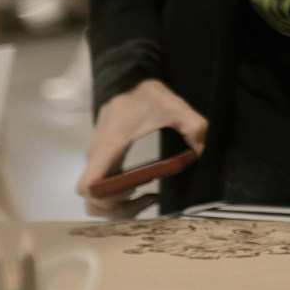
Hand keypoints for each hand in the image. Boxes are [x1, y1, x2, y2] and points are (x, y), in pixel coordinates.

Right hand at [76, 78, 206, 218]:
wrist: (126, 79)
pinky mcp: (104, 160)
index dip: (108, 199)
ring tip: (146, 198)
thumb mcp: (174, 107)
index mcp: (108, 149)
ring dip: (117, 206)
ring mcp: (99, 160)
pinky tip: (141, 187)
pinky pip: (102, 188)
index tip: (135, 189)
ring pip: (94, 198)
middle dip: (116, 209)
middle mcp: (97, 159)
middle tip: (146, 200)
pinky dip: (117, 196)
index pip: (89, 187)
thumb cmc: (144, 94)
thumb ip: (192, 126)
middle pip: (91, 201)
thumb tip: (199, 151)